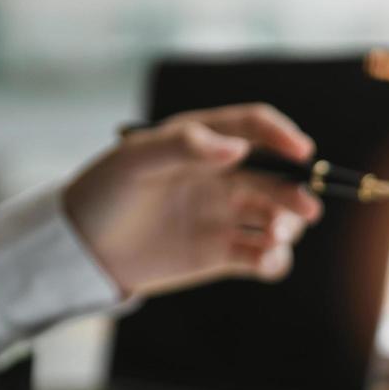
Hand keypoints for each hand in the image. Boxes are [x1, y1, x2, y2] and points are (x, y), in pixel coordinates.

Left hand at [61, 104, 325, 297]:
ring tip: (274, 237)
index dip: (282, 136)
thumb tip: (238, 148)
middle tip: (305, 209)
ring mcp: (224, 216)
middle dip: (296, 192)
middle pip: (275, 178)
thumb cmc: (104, 193)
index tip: (302, 151)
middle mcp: (222, 177)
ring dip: (287, 226)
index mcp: (204, 143)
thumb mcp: (135, 160)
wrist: (83, 250)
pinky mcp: (222, 254)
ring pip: (276, 218)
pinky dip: (273, 260)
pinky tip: (264, 261)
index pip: (254, 128)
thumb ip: (185, 147)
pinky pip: (262, 257)